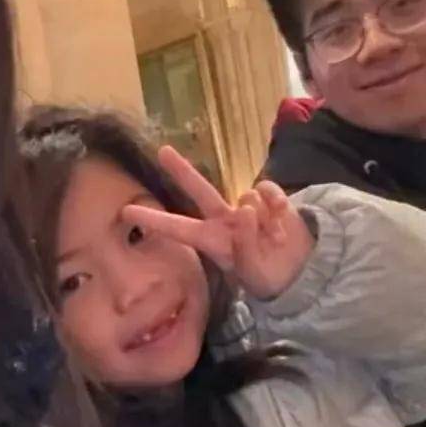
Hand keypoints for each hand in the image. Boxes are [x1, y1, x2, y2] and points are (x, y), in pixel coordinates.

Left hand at [122, 145, 314, 299]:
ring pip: (248, 197)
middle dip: (182, 171)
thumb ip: (245, 243)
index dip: (154, 221)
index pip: (178, 228)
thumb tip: (247, 206)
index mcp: (211, 240)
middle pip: (199, 190)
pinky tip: (282, 224)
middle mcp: (224, 219)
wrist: (300, 271)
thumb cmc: (265, 274)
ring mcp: (247, 207)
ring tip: (273, 241)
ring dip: (263, 220)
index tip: (125, 212)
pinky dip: (277, 206)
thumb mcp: (251, 270)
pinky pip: (268, 191)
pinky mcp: (270, 199)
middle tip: (162, 151)